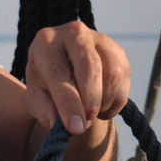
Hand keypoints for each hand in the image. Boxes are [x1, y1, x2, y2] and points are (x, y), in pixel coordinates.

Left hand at [24, 21, 130, 135]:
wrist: (66, 66)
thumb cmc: (47, 82)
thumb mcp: (37, 96)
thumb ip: (44, 109)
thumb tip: (59, 123)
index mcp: (46, 42)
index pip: (59, 73)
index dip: (69, 103)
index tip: (75, 128)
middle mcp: (73, 33)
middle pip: (90, 67)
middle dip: (90, 102)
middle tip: (85, 124)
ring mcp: (100, 39)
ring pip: (112, 74)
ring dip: (104, 103)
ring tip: (90, 113)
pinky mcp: (118, 51)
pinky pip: (123, 81)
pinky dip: (115, 102)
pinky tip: (101, 105)